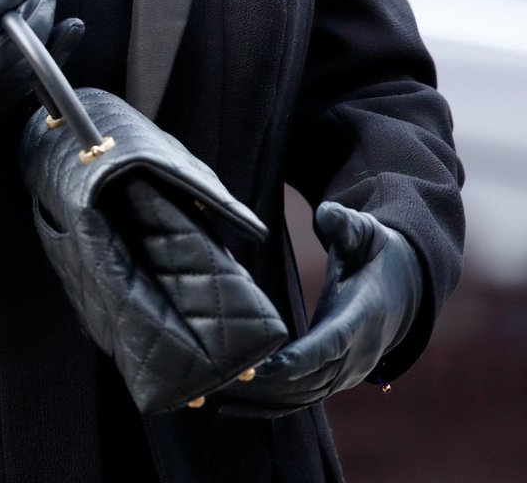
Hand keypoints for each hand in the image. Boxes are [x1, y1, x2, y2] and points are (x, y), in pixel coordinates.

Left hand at [213, 201, 422, 418]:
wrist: (404, 288)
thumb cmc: (376, 253)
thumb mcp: (367, 232)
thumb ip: (347, 224)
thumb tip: (328, 215)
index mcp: (364, 315)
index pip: (333, 342)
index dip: (302, 358)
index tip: (268, 366)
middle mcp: (358, 352)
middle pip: (312, 378)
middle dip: (269, 383)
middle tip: (226, 378)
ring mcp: (349, 372)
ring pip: (305, 396)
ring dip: (263, 399)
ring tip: (218, 391)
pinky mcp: (336, 379)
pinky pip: (303, 400)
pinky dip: (270, 406)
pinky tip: (233, 407)